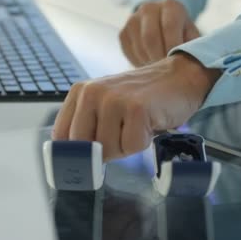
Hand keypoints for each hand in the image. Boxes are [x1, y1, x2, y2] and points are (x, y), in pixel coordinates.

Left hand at [52, 53, 220, 160]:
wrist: (179, 76)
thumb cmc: (143, 98)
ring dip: (126, 146)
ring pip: (108, 149)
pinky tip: (149, 123)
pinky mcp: (136, 108)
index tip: (86, 161)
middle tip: (122, 135)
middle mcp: (92, 93)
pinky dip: (143, 142)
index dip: (74, 155)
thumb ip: (88, 127)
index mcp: (80, 92)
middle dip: (104, 151)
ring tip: (138, 125)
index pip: (61, 136)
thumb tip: (76, 163)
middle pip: (83, 147)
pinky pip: (132, 145)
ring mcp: (114, 99)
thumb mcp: (107, 106)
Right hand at [119, 0, 200, 66]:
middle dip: (159, 57)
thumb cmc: (182, 33)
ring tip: (160, 68)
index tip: (176, 61)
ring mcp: (133, 19)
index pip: (169, 26)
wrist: (162, 24)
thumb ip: (193, 46)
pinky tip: (149, 64)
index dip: (173, 47)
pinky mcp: (123, 33)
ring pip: (139, 47)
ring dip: (150, 62)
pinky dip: (140, 62)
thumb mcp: (192, 35)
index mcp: (171, 5)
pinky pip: (129, 52)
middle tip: (166, 70)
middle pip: (150, 38)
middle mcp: (149, 8)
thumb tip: (192, 64)